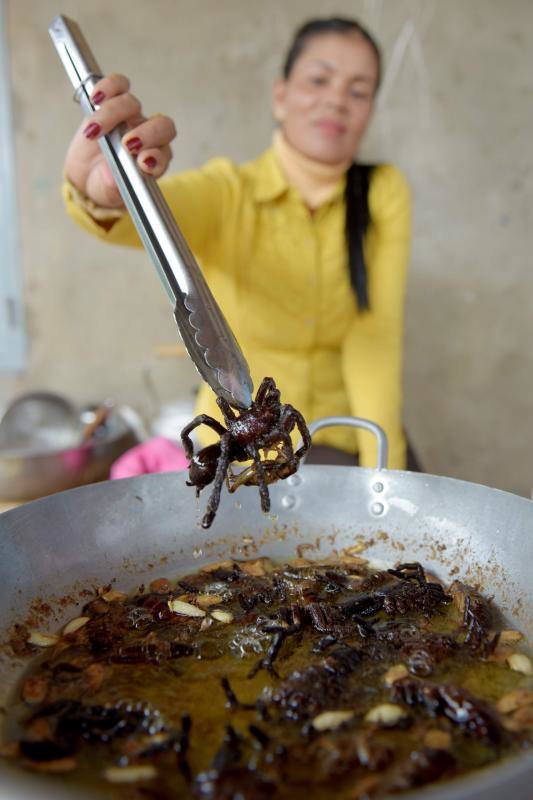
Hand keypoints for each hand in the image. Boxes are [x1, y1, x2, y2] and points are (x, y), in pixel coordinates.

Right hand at [64, 74, 176, 208]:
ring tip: (94, 131)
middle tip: (126, 145)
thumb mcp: (108, 193)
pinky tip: (95, 99)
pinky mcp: (113, 102)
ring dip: (113, 114)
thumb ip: (112, 187)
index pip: (165, 153)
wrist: (88, 175)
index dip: (157, 156)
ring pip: (133, 104)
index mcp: (155, 161)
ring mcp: (131, 117)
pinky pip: (118, 85)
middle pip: (161, 125)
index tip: (143, 164)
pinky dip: (108, 87)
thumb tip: (111, 177)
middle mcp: (149, 136)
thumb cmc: (105, 185)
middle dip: (146, 133)